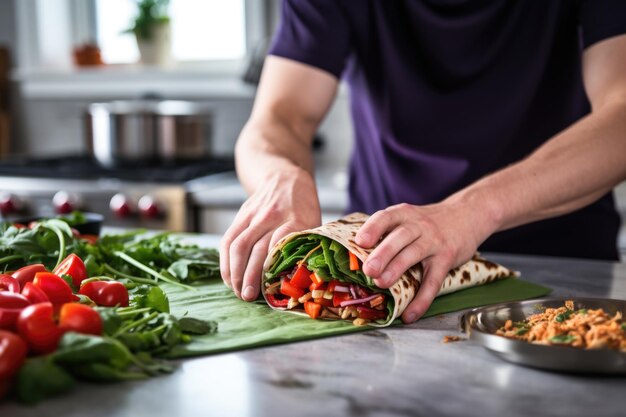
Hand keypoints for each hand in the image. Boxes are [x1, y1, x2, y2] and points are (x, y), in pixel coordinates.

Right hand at [220, 168, 320, 300]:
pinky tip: (228, 277)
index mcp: (296, 220)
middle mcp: (273, 217)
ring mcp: (254, 215)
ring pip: (238, 245)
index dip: (270, 270)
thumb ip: (306, 245)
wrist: (285, 176)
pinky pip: (228, 239)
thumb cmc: (304, 207)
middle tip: (248, 297)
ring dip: (234, 271)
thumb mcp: (314, 222)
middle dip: (249, 276)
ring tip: (237, 290)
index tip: (268, 290)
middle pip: (256, 249)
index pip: (279, 247)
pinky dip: (225, 260)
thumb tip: (302, 279)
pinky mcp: (242, 215)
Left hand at [355, 201, 493, 322]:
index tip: (360, 241)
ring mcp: (434, 241)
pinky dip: (422, 299)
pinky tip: (410, 314)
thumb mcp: (408, 217)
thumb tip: (353, 255)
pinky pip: (434, 281)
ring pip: (414, 254)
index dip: (373, 228)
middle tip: (368, 269)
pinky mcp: (447, 258)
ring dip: (397, 269)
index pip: (387, 217)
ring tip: (382, 284)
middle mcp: (419, 225)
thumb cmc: (428, 222)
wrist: (466, 214)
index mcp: (404, 214)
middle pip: (399, 237)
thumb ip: (387, 231)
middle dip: (383, 253)